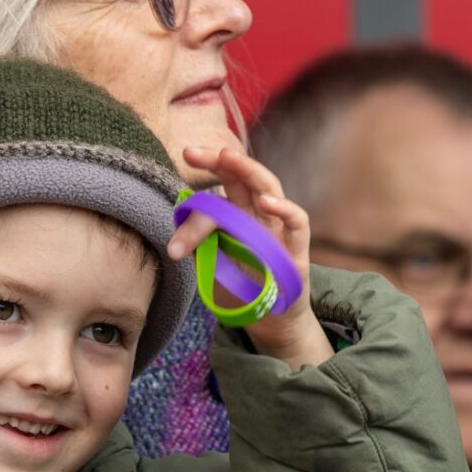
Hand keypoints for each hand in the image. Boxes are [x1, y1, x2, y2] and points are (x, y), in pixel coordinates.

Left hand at [168, 142, 335, 369]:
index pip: (222, 183)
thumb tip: (174, 240)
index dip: (205, 169)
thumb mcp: (212, 263)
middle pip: (243, 176)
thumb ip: (199, 247)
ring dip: (249, 171)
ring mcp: (279, 227)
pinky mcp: (297, 248)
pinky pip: (297, 221)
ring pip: (270, 188)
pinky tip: (267, 202)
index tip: (185, 154)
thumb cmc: (239, 287)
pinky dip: (285, 209)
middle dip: (220, 160)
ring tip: (228, 158)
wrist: (268, 320)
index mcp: (239, 211)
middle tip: (192, 152)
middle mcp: (259, 213)